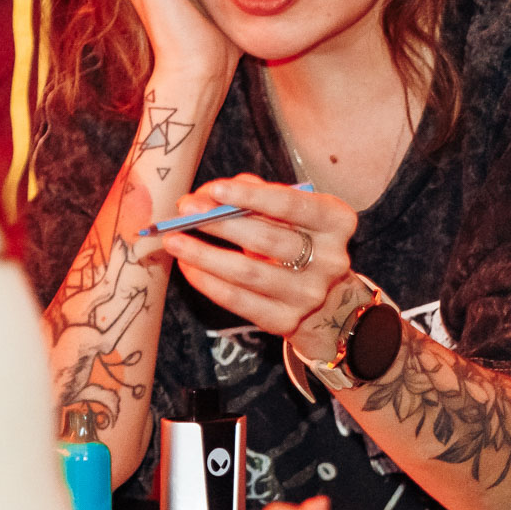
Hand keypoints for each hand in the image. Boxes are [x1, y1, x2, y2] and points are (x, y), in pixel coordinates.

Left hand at [163, 174, 361, 353]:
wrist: (328, 301)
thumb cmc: (300, 241)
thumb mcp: (293, 214)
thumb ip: (258, 195)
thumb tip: (211, 194)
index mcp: (336, 222)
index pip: (290, 204)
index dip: (249, 196)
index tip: (212, 189)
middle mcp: (330, 259)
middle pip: (266, 239)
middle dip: (218, 223)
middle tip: (184, 211)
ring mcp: (309, 294)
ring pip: (247, 272)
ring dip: (204, 254)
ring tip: (174, 240)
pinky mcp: (286, 321)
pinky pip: (238, 300)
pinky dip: (207, 281)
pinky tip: (188, 267)